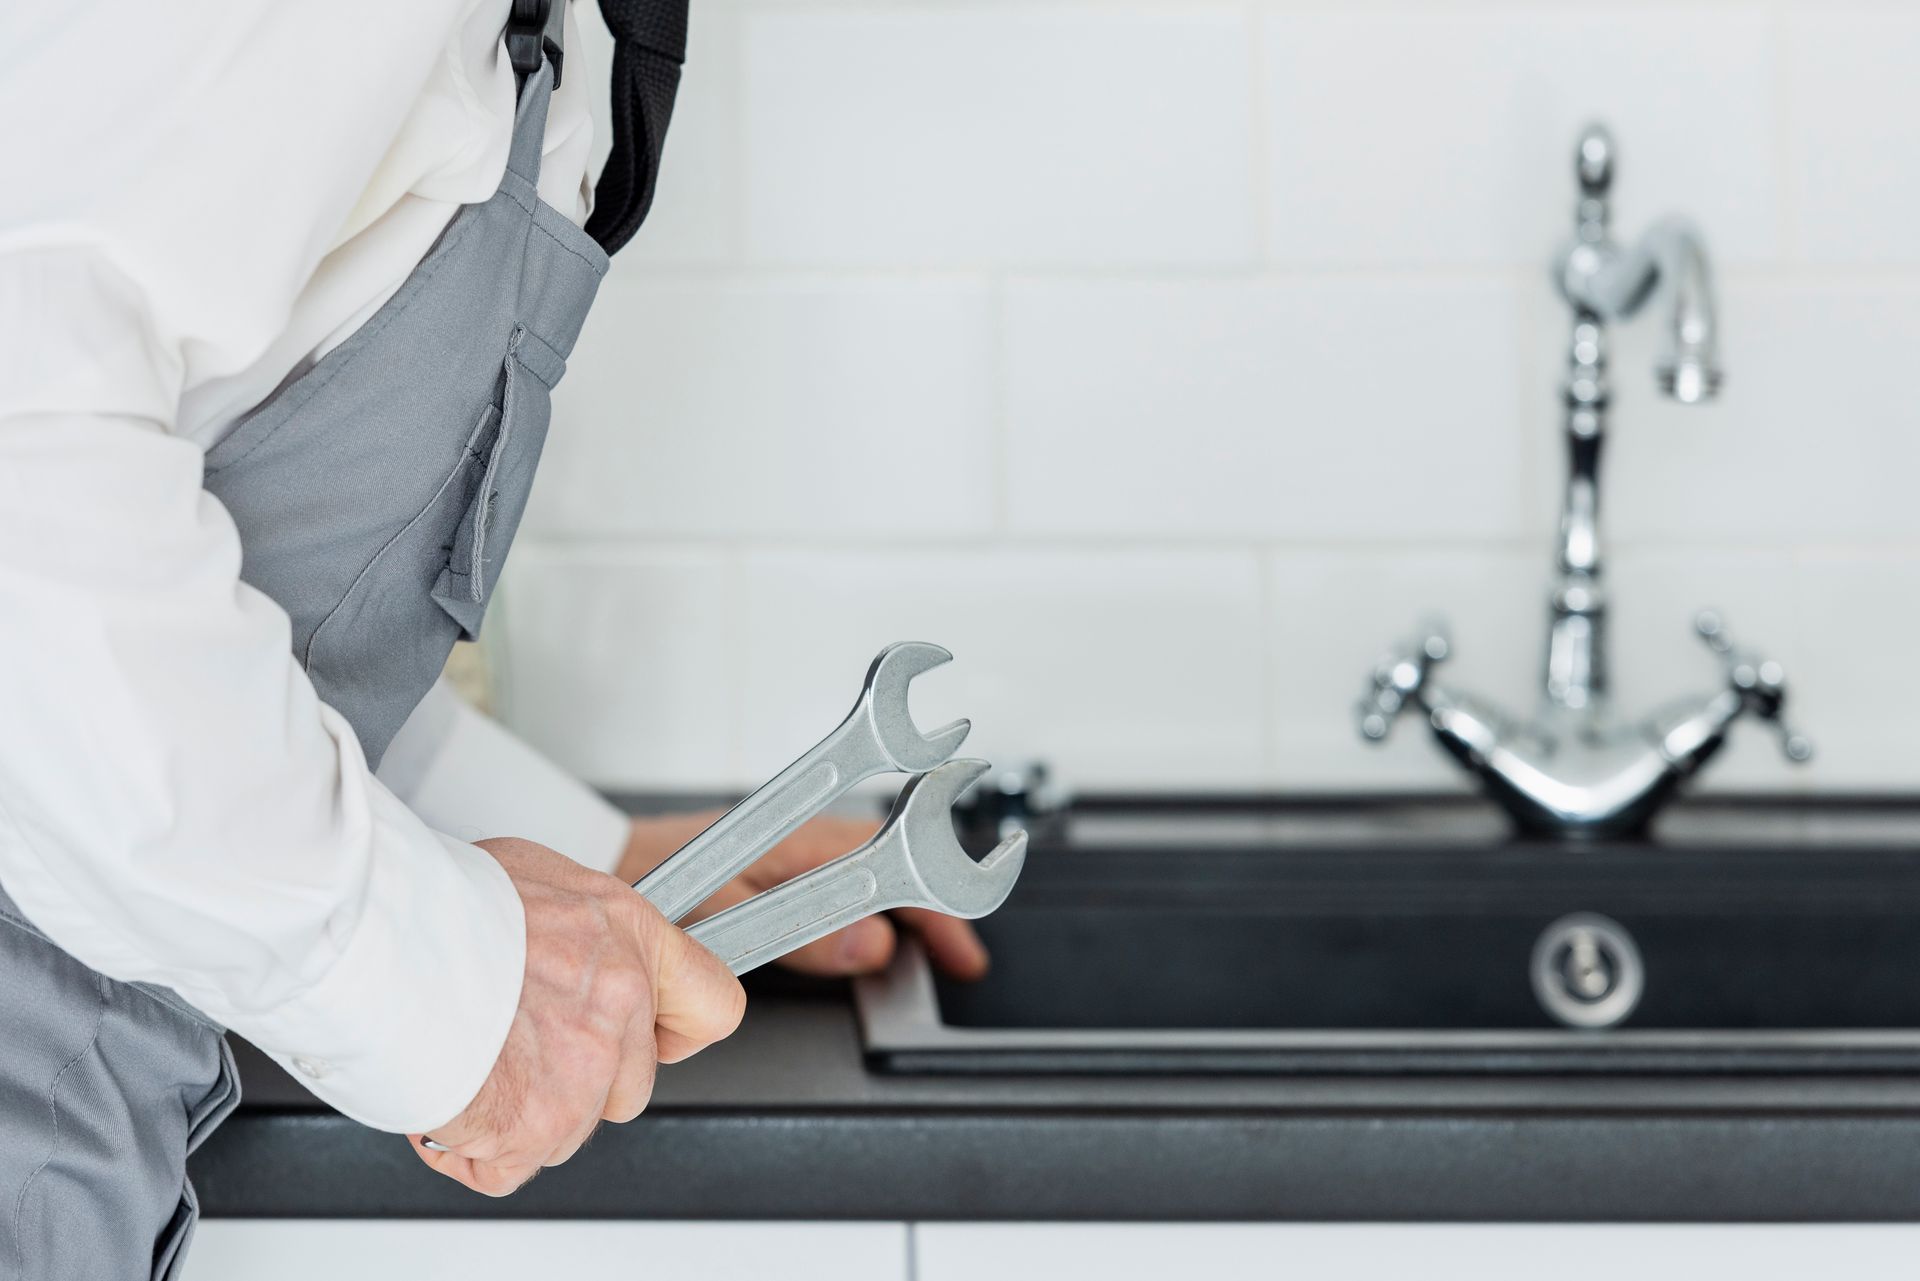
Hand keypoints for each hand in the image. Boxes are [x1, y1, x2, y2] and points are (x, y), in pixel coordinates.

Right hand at [411, 837, 744, 1196]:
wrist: (382, 938)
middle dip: (579, 1079)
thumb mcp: (535, 876)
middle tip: (518, 1042)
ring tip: (470, 1056)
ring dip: (521, 1111)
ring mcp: (586, 1069)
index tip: (658, 1035)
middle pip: (631, 1084)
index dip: (680, 1030)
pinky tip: (449, 1097)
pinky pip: (510, 1166)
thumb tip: (572, 945)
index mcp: (630, 935)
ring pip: (571, 1128)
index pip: (712, 1004)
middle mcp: (621, 1002)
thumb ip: (576, 927)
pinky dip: (474, 1147)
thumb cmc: (441, 901)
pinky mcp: (538, 1124)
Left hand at [618, 812, 989, 979]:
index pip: (890, 866)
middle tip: (959, 960)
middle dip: (929, 916)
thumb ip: (798, 935)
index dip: (932, 910)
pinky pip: (829, 891)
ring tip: (925, 954)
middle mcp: (794, 843)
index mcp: (794, 842)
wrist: (592, 861)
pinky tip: (862, 941)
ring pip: (863, 881)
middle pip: (889, 871)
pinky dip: (858, 916)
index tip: (958, 948)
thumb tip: (871, 945)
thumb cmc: (641, 874)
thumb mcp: (725, 914)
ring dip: (899, 915)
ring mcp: (780, 857)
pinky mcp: (760, 872)